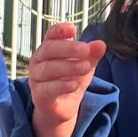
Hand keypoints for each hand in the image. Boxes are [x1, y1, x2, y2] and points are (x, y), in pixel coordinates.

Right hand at [28, 22, 105, 136]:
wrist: (63, 107)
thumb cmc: (71, 80)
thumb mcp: (85, 65)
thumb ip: (92, 55)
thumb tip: (101, 44)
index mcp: (48, 49)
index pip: (50, 35)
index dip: (59, 30)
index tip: (73, 29)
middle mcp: (38, 61)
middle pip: (49, 49)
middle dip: (68, 48)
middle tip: (86, 49)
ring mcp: (36, 78)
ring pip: (48, 69)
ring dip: (68, 67)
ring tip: (85, 67)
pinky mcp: (39, 95)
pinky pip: (47, 88)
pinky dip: (61, 85)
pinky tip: (74, 84)